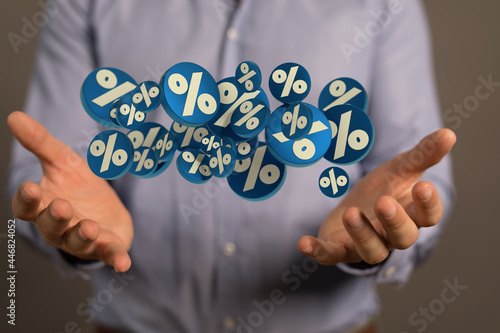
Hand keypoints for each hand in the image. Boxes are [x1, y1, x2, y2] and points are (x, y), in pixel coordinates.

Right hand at [8, 111, 132, 271]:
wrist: (105, 207)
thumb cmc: (78, 186)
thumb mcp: (63, 161)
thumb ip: (41, 143)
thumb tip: (14, 115)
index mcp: (44, 205)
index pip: (27, 206)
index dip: (27, 199)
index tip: (30, 186)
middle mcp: (59, 227)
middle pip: (51, 226)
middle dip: (56, 217)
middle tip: (63, 206)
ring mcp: (82, 239)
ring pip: (77, 241)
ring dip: (83, 235)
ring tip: (90, 226)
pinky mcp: (106, 247)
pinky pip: (109, 255)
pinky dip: (115, 259)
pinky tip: (123, 264)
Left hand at [297, 129, 455, 265]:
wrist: (356, 205)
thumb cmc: (384, 189)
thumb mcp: (400, 169)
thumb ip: (422, 155)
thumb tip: (449, 133)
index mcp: (410, 214)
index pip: (428, 217)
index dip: (427, 205)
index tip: (423, 186)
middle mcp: (391, 235)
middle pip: (402, 237)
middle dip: (394, 221)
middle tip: (384, 202)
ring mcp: (366, 244)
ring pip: (371, 251)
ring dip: (362, 234)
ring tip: (351, 213)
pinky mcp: (340, 249)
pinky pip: (331, 256)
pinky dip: (318, 251)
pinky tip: (303, 242)